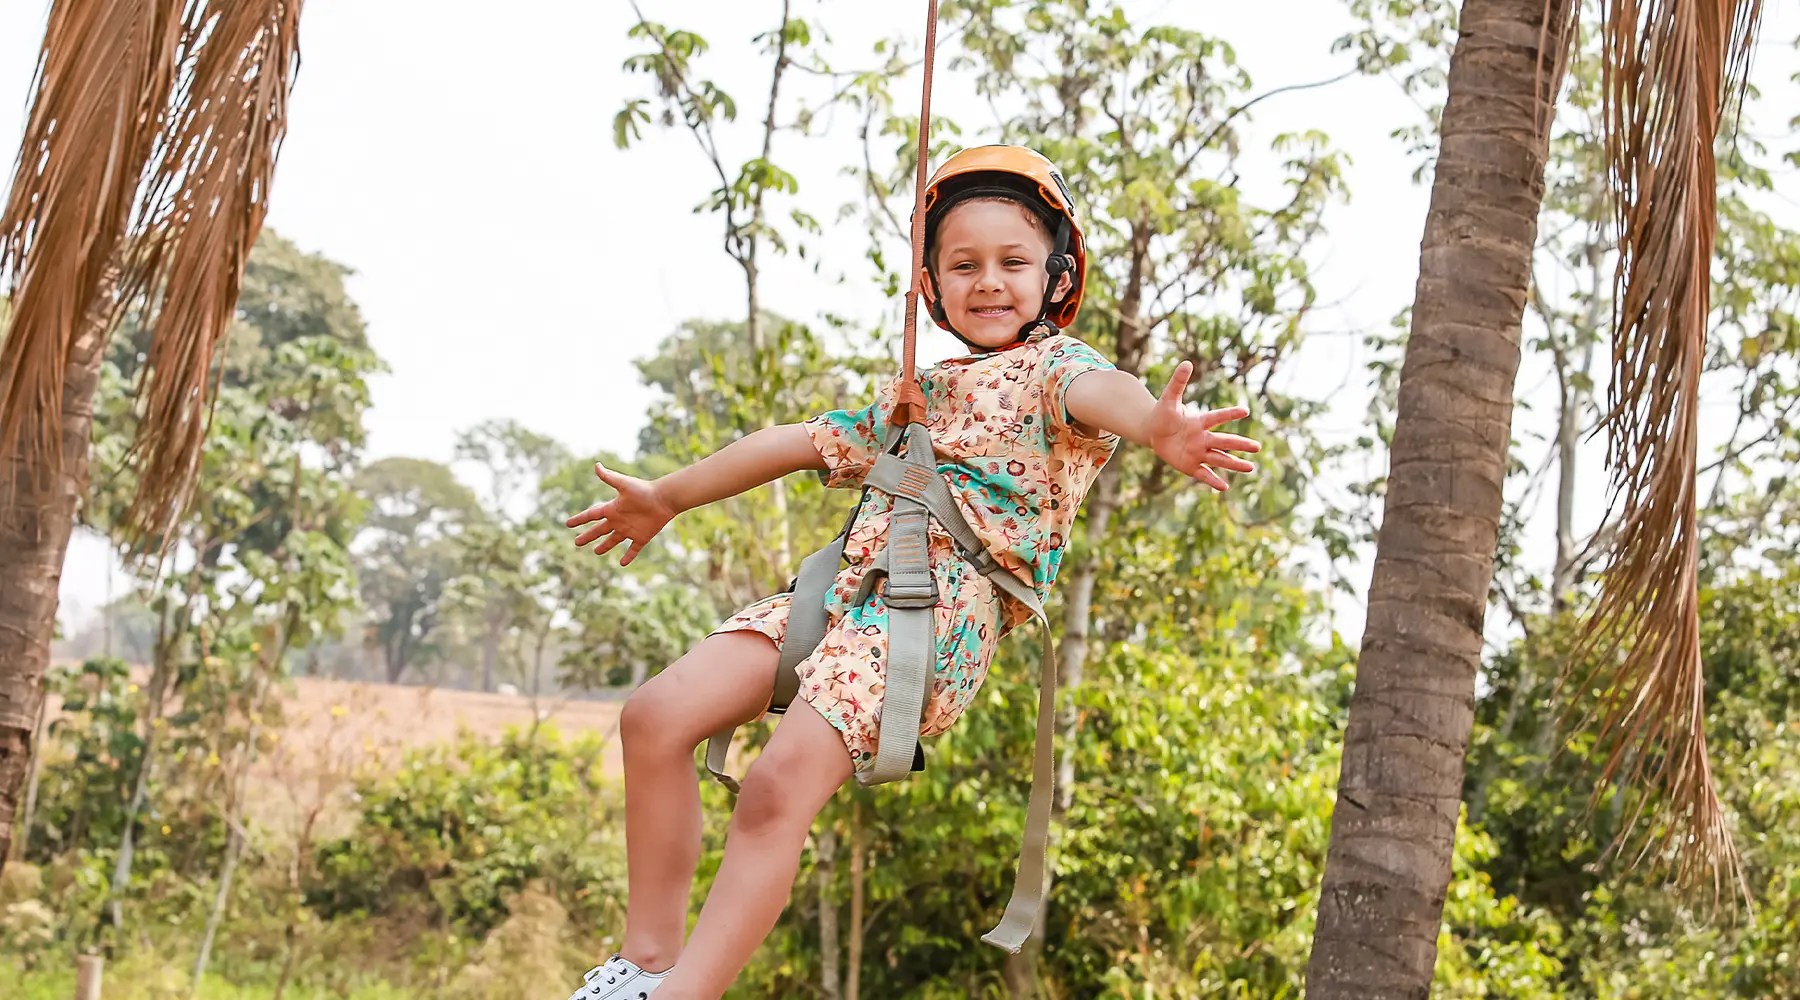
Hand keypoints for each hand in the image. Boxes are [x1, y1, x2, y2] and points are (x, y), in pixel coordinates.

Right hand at [565, 462, 676, 565]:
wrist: (664, 499)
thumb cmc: (644, 490)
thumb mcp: (624, 484)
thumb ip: (609, 477)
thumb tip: (596, 465)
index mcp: (612, 508)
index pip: (591, 515)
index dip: (580, 519)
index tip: (568, 523)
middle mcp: (619, 520)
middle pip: (599, 530)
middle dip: (588, 536)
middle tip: (577, 542)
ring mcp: (630, 530)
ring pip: (613, 540)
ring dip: (604, 546)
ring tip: (596, 552)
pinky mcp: (641, 537)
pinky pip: (633, 549)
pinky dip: (628, 556)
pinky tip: (622, 563)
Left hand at [1147, 361, 1261, 491]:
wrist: (1153, 431)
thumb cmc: (1163, 413)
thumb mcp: (1168, 398)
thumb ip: (1178, 382)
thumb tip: (1186, 363)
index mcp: (1199, 422)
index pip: (1217, 417)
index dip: (1229, 414)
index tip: (1245, 410)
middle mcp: (1203, 438)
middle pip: (1224, 441)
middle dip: (1240, 444)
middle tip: (1257, 447)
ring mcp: (1198, 453)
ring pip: (1220, 459)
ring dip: (1234, 464)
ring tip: (1251, 468)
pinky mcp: (1190, 466)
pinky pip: (1204, 474)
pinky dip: (1213, 481)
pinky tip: (1225, 487)